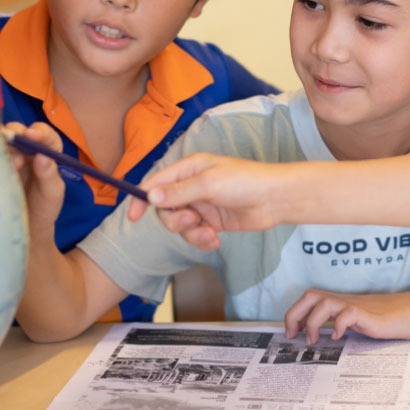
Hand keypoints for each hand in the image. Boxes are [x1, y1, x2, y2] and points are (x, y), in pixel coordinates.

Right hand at [7, 121, 63, 249]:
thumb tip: (43, 157)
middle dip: (15, 137)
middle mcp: (27, 150)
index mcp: (47, 152)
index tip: (32, 135)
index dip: (39, 132)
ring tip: (7, 166)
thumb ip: (50, 176)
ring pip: (0, 140)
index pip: (46, 135)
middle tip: (16, 158)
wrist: (24, 225)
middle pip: (18, 132)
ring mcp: (7, 155)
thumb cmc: (43, 207)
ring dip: (0, 146)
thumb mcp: (51, 194)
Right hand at [127, 154, 288, 249]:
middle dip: (175, 220)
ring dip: (191, 233)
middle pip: (165, 209)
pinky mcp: (212, 221)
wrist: (276, 199)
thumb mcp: (209, 184)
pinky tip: (216, 239)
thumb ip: (178, 192)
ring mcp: (202, 205)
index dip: (142, 199)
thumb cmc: (246, 181)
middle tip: (193, 220)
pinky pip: (195, 234)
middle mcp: (192, 186)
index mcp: (188, 169)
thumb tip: (150, 196)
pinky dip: (202, 240)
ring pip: (180, 225)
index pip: (156, 183)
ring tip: (209, 233)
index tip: (134, 217)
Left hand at [283, 288, 409, 343]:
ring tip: (314, 340)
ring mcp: (358, 306)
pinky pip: (347, 314)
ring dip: (312, 322)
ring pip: (323, 302)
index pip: (311, 298)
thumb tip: (333, 337)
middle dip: (294, 314)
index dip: (296, 312)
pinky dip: (337, 325)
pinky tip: (340, 338)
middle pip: (310, 295)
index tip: (292, 331)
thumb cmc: (398, 318)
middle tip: (293, 335)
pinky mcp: (369, 315)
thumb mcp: (367, 322)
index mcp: (345, 303)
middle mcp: (348, 301)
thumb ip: (350, 325)